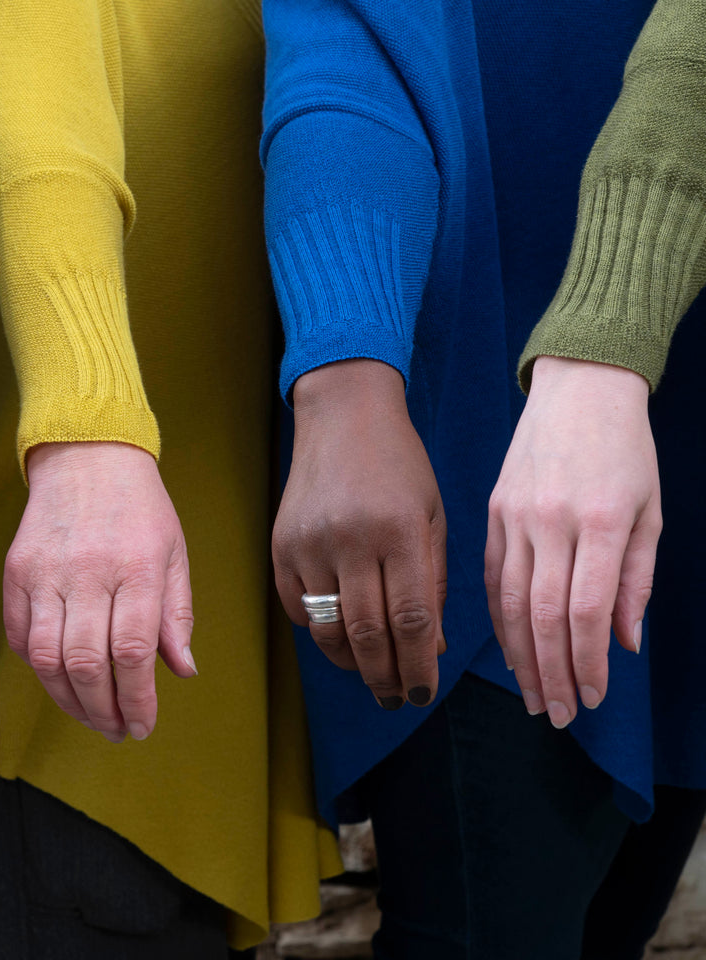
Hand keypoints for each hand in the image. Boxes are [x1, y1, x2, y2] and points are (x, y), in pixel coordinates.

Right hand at [3, 442, 195, 741]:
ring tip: (90, 714)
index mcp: (136, 568)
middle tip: (116, 729)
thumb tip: (181, 671)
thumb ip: (176, 613)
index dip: (137, 700)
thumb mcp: (173, 553)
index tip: (142, 725)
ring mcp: (46, 572)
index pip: (133, 652)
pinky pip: (18, 635)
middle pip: (87, 663)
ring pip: (46, 658)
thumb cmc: (139, 507)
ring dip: (68, 699)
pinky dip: (37, 668)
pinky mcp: (15, 571)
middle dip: (103, 710)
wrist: (87, 455)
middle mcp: (88, 572)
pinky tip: (60, 679)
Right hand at [272, 359, 446, 709]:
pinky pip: (297, 607)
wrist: (342, 416)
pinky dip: (318, 631)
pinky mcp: (280, 545)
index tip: (424, 693)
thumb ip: (434, 582)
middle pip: (369, 633)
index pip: (413, 620)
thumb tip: (432, 647)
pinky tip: (339, 636)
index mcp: (400, 530)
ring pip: (328, 628)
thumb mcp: (431, 516)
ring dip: (351, 663)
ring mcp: (309, 543)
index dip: (420, 667)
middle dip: (386, 677)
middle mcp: (352, 539)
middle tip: (396, 698)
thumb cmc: (399, 466)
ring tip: (370, 676)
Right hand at [485, 356, 659, 727]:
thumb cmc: (627, 448)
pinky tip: (509, 647)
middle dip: (551, 673)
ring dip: (521, 655)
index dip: (587, 663)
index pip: (586, 610)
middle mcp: (552, 521)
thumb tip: (624, 642)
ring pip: (510, 601)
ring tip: (531, 695)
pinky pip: (491, 575)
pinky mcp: (494, 511)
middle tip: (558, 715)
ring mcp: (516, 515)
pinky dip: (499, 618)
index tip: (593, 698)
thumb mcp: (650, 510)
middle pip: (544, 615)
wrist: (579, 388)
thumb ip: (638, 579)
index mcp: (603, 521)